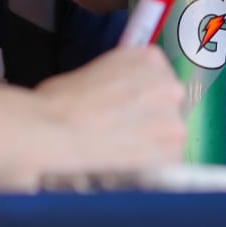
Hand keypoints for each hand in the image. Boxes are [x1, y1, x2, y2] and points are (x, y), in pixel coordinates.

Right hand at [32, 47, 184, 171]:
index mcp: (150, 59)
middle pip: (167, 106)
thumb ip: (120, 80)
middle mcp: (169, 85)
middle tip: (120, 134)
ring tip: (119, 154)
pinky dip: (148, 168)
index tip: (124, 110)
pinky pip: (165, 163)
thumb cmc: (58, 103)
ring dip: (150, 145)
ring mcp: (173, 120)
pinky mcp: (169, 154)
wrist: (52, 133)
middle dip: (148, 120)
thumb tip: (122, 97)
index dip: (139, 98)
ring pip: (168, 136)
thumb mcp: (95, 70)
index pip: (157, 79)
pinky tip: (124, 167)